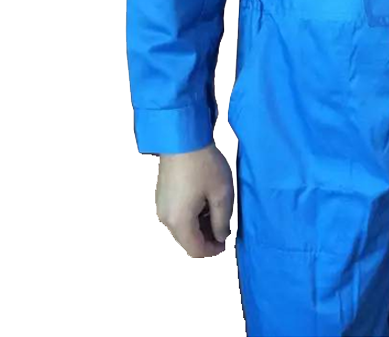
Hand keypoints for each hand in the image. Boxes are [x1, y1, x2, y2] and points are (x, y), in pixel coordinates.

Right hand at [155, 143, 233, 257]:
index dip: (213, 251)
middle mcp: (165, 218)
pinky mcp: (161, 196)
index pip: (195, 250)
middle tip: (224, 224)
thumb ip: (222, 221)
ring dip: (199, 225)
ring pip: (182, 228)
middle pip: (187, 241)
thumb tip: (220, 236)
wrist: (182, 138)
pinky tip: (204, 199)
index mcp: (179, 222)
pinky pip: (176, 215)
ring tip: (216, 208)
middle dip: (207, 238)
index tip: (227, 241)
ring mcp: (160, 206)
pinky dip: (191, 215)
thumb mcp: (221, 193)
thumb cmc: (203, 164)